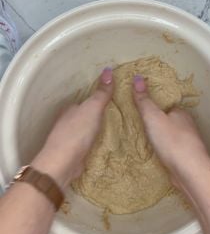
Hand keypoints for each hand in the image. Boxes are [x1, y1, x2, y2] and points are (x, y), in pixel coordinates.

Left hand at [31, 67, 114, 188]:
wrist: (63, 163)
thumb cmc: (76, 133)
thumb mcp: (92, 109)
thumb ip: (101, 94)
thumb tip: (108, 70)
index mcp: (71, 109)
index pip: (86, 99)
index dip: (99, 96)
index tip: (116, 96)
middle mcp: (69, 121)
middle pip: (87, 113)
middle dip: (101, 112)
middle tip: (122, 111)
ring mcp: (72, 137)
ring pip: (88, 128)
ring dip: (100, 127)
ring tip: (120, 125)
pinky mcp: (76, 151)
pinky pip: (90, 141)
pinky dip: (99, 139)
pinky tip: (108, 141)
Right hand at [131, 75, 207, 180]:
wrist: (188, 170)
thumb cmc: (172, 141)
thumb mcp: (153, 117)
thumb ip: (144, 101)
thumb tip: (137, 78)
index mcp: (181, 113)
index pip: (165, 106)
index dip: (152, 106)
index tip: (139, 109)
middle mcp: (186, 126)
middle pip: (168, 121)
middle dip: (155, 123)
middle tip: (137, 125)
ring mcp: (187, 142)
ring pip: (170, 136)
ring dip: (158, 137)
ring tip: (142, 139)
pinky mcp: (184, 157)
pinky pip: (170, 149)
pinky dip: (162, 149)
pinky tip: (153, 153)